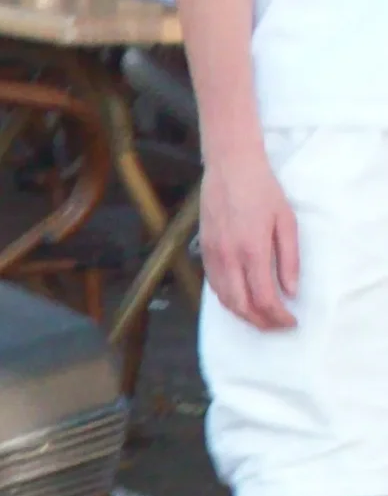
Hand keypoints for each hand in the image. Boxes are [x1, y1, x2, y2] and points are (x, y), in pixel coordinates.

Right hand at [200, 148, 299, 330]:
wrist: (230, 169)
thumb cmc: (263, 190)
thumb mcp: (286, 221)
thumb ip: (289, 259)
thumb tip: (290, 290)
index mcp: (252, 250)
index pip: (263, 298)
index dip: (278, 316)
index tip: (290, 321)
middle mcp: (228, 258)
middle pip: (241, 306)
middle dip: (260, 322)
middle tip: (276, 326)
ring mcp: (212, 256)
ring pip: (224, 299)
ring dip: (243, 315)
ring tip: (260, 318)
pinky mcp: (204, 251)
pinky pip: (214, 286)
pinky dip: (228, 300)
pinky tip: (241, 300)